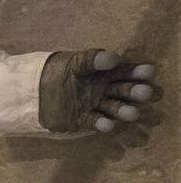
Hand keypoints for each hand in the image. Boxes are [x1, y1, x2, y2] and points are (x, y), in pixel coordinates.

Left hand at [38, 49, 155, 132]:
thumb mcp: (74, 61)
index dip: (137, 72)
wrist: (33, 89)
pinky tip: (106, 124)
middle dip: (135, 92)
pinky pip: (95, 122)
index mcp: (104, 73)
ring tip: (132, 113)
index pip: (125, 72)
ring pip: (114, 109)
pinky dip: (102, 124)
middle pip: (124, 91)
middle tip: (145, 93)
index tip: (148, 71)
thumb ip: (92, 59)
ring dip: (124, 111)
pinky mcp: (83, 119)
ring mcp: (95, 105)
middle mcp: (104, 90)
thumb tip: (113, 58)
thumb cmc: (56, 70)